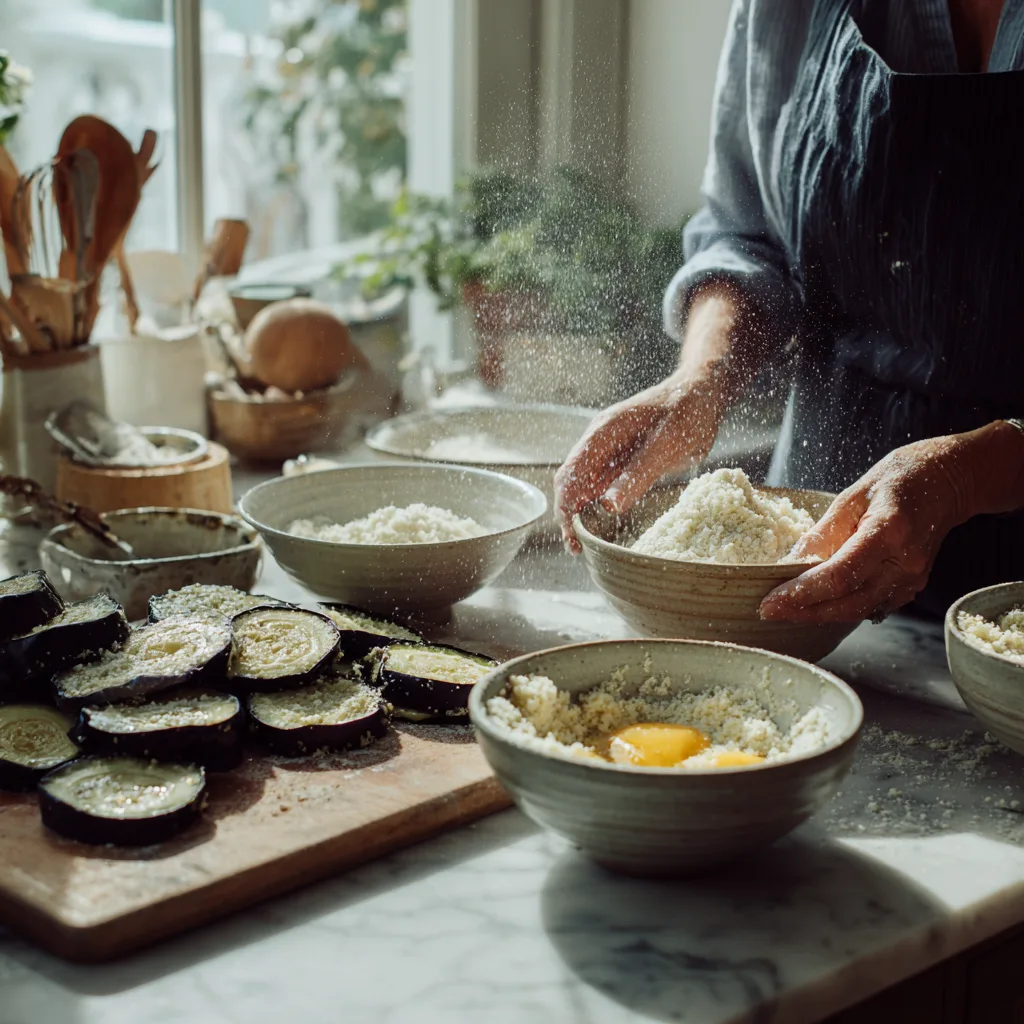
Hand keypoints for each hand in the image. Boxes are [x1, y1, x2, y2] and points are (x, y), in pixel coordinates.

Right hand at [554, 375, 724, 552]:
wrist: (701, 392)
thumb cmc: (688, 412)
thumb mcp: (667, 445)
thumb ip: (638, 474)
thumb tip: (608, 505)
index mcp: (603, 432)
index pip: (571, 474)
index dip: (566, 506)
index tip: (573, 535)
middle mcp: (599, 441)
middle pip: (570, 481)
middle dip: (568, 514)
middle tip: (577, 547)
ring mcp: (608, 449)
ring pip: (582, 484)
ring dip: (579, 512)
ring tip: (583, 543)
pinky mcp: (621, 459)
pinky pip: (601, 484)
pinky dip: (595, 505)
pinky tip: (600, 525)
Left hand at [760, 435, 979, 623]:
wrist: (944, 483)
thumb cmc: (897, 481)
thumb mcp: (851, 496)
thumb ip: (821, 533)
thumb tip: (790, 563)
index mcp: (888, 532)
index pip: (840, 576)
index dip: (802, 594)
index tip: (771, 602)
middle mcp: (904, 563)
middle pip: (848, 602)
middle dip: (804, 611)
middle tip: (769, 611)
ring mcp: (912, 579)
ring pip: (858, 610)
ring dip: (819, 614)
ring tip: (786, 609)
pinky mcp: (911, 587)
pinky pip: (871, 606)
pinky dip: (841, 608)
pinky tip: (816, 604)